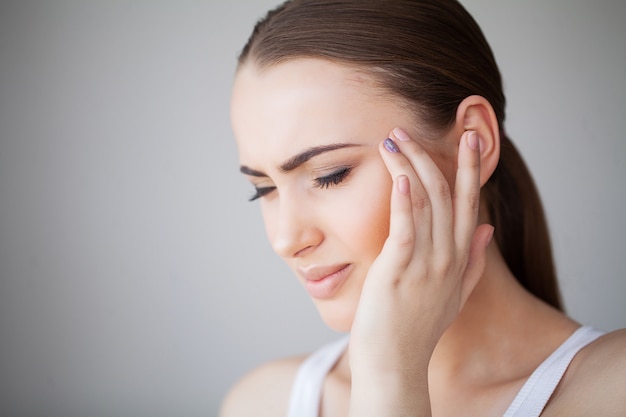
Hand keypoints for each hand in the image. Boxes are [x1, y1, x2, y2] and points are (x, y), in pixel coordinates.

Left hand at [348, 128, 493, 415]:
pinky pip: (406, 226)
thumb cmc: (418, 326)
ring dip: (409, 166)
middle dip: (432, 156)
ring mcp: (425, 261)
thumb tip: (487, 228)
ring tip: (393, 140)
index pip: (468, 202)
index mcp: (459, 256)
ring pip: (423, 202)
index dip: (470, 168)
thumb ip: (473, 260)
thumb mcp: (455, 293)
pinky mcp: (399, 268)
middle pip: (446, 194)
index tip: (470, 138)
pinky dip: (404, 199)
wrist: (396, 359)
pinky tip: (400, 175)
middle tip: (409, 128)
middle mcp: (447, 255)